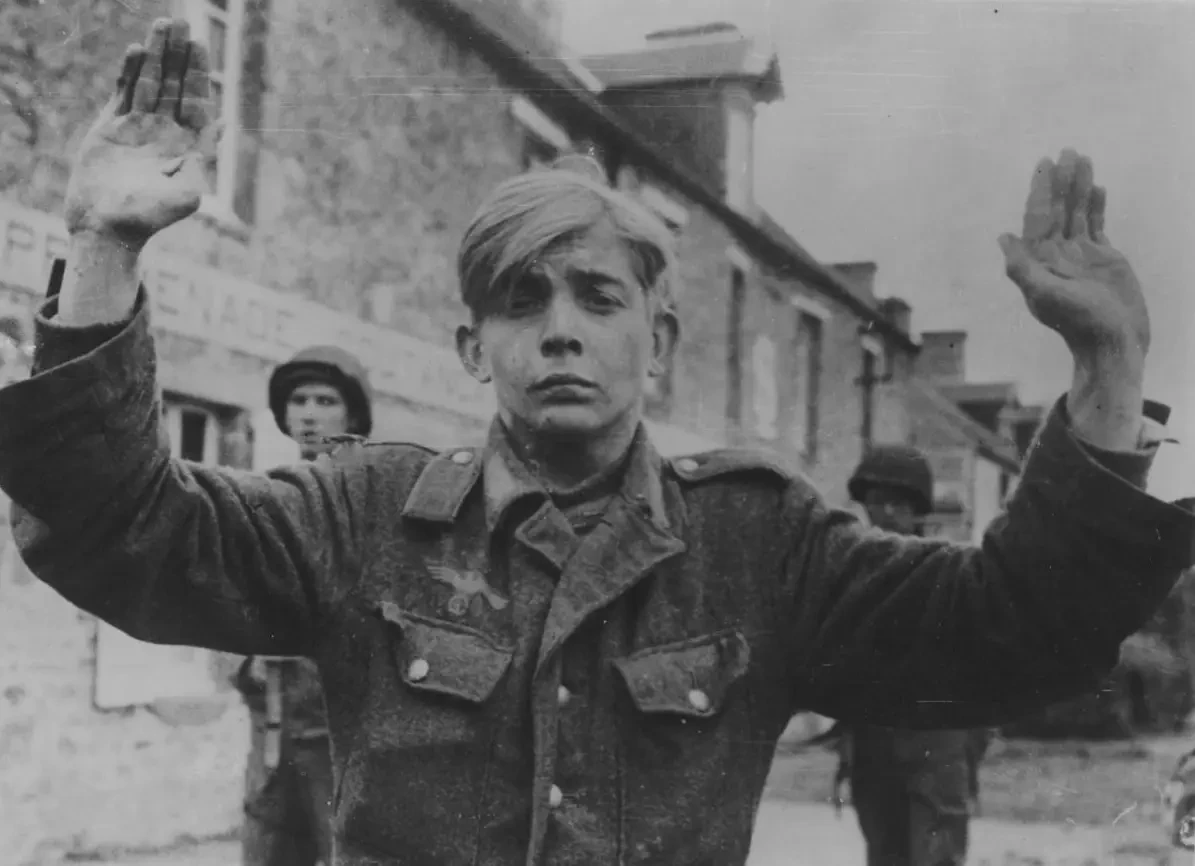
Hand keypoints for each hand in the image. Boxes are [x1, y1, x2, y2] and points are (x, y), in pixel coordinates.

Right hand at [63, 18, 214, 253]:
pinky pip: (123, 93)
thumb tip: (224, 126)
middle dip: (179, 56)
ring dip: (156, 55)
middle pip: (175, 86)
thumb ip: (204, 160)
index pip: (196, 101)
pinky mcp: (110, 128)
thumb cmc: (149, 217)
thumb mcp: (187, 193)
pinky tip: (138, 51)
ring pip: (149, 83)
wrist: (108, 228)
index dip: (198, 73)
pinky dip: (130, 73)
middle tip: (182, 23)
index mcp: (187, 146)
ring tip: (161, 25)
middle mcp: (164, 133)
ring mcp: (137, 128)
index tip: (200, 45)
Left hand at [999, 149, 1149, 367]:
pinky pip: (1096, 225)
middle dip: (1061, 181)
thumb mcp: (1044, 295)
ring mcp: (1080, 255)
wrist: (1112, 344)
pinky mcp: (1103, 259)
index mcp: (1039, 260)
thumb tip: (1003, 237)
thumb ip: (1021, 267)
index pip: (1038, 217)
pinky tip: (1096, 187)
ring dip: (1079, 186)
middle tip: (1067, 150)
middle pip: (1058, 209)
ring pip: (1078, 212)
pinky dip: (1096, 206)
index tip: (1044, 165)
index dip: (1040, 190)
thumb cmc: (1078, 323)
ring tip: (1083, 158)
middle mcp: (1057, 254)